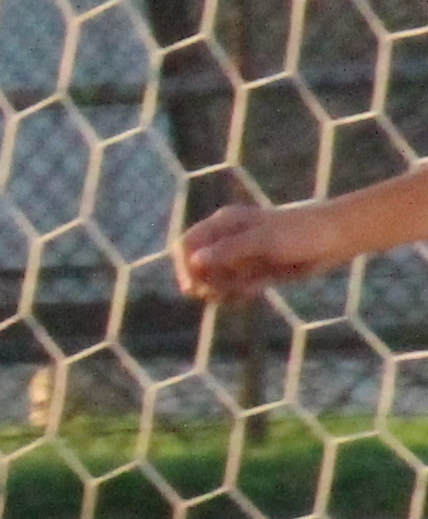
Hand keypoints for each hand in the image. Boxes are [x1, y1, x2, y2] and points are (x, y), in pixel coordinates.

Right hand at [177, 199, 329, 308]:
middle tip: (221, 293)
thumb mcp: (264, 241)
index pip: (186, 245)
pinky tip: (256, 290)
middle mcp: (227, 239)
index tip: (195, 286)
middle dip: (205, 282)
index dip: (184, 266)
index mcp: (224, 224)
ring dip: (222, 290)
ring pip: (213, 280)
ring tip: (246, 290)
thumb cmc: (301, 233)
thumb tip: (195, 261)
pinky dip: (238, 294)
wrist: (335, 240)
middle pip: (196, 266)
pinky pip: (232, 287)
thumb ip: (229, 250)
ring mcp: (239, 255)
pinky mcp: (252, 270)